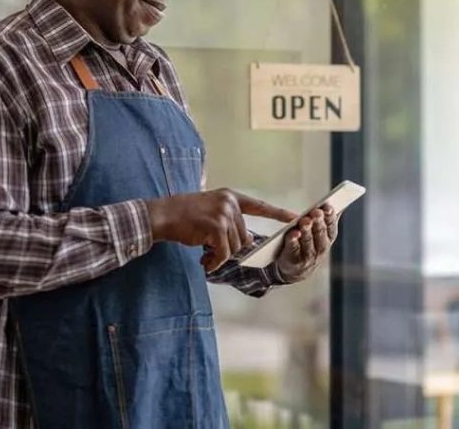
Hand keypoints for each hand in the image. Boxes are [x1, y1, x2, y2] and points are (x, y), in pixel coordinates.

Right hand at [146, 189, 296, 271]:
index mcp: (230, 196)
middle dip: (228, 249)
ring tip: (204, 255)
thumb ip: (229, 221)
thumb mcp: (210, 212)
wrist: (162, 215)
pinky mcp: (216, 226)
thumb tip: (248, 241)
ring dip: (220, 257)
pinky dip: (215, 261)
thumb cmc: (183, 216)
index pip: (259, 205)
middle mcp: (230, 203)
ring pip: (235, 247)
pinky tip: (204, 261)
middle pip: (244, 237)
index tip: (296, 217)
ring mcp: (223, 213)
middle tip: (210, 254)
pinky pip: (224, 253)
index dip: (278, 213)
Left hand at [275, 205, 335, 282]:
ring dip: (307, 230)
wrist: (294, 270)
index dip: (330, 216)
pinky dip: (294, 241)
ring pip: (308, 241)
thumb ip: (324, 220)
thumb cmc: (307, 245)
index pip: (331, 226)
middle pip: (320, 233)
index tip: (327, 206)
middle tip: (316, 212)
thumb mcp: (319, 234)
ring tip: (304, 220)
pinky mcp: (294, 261)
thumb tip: (333, 205)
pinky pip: (294, 249)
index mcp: (328, 239)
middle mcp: (321, 249)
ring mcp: (308, 257)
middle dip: (318, 222)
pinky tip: (293, 233)